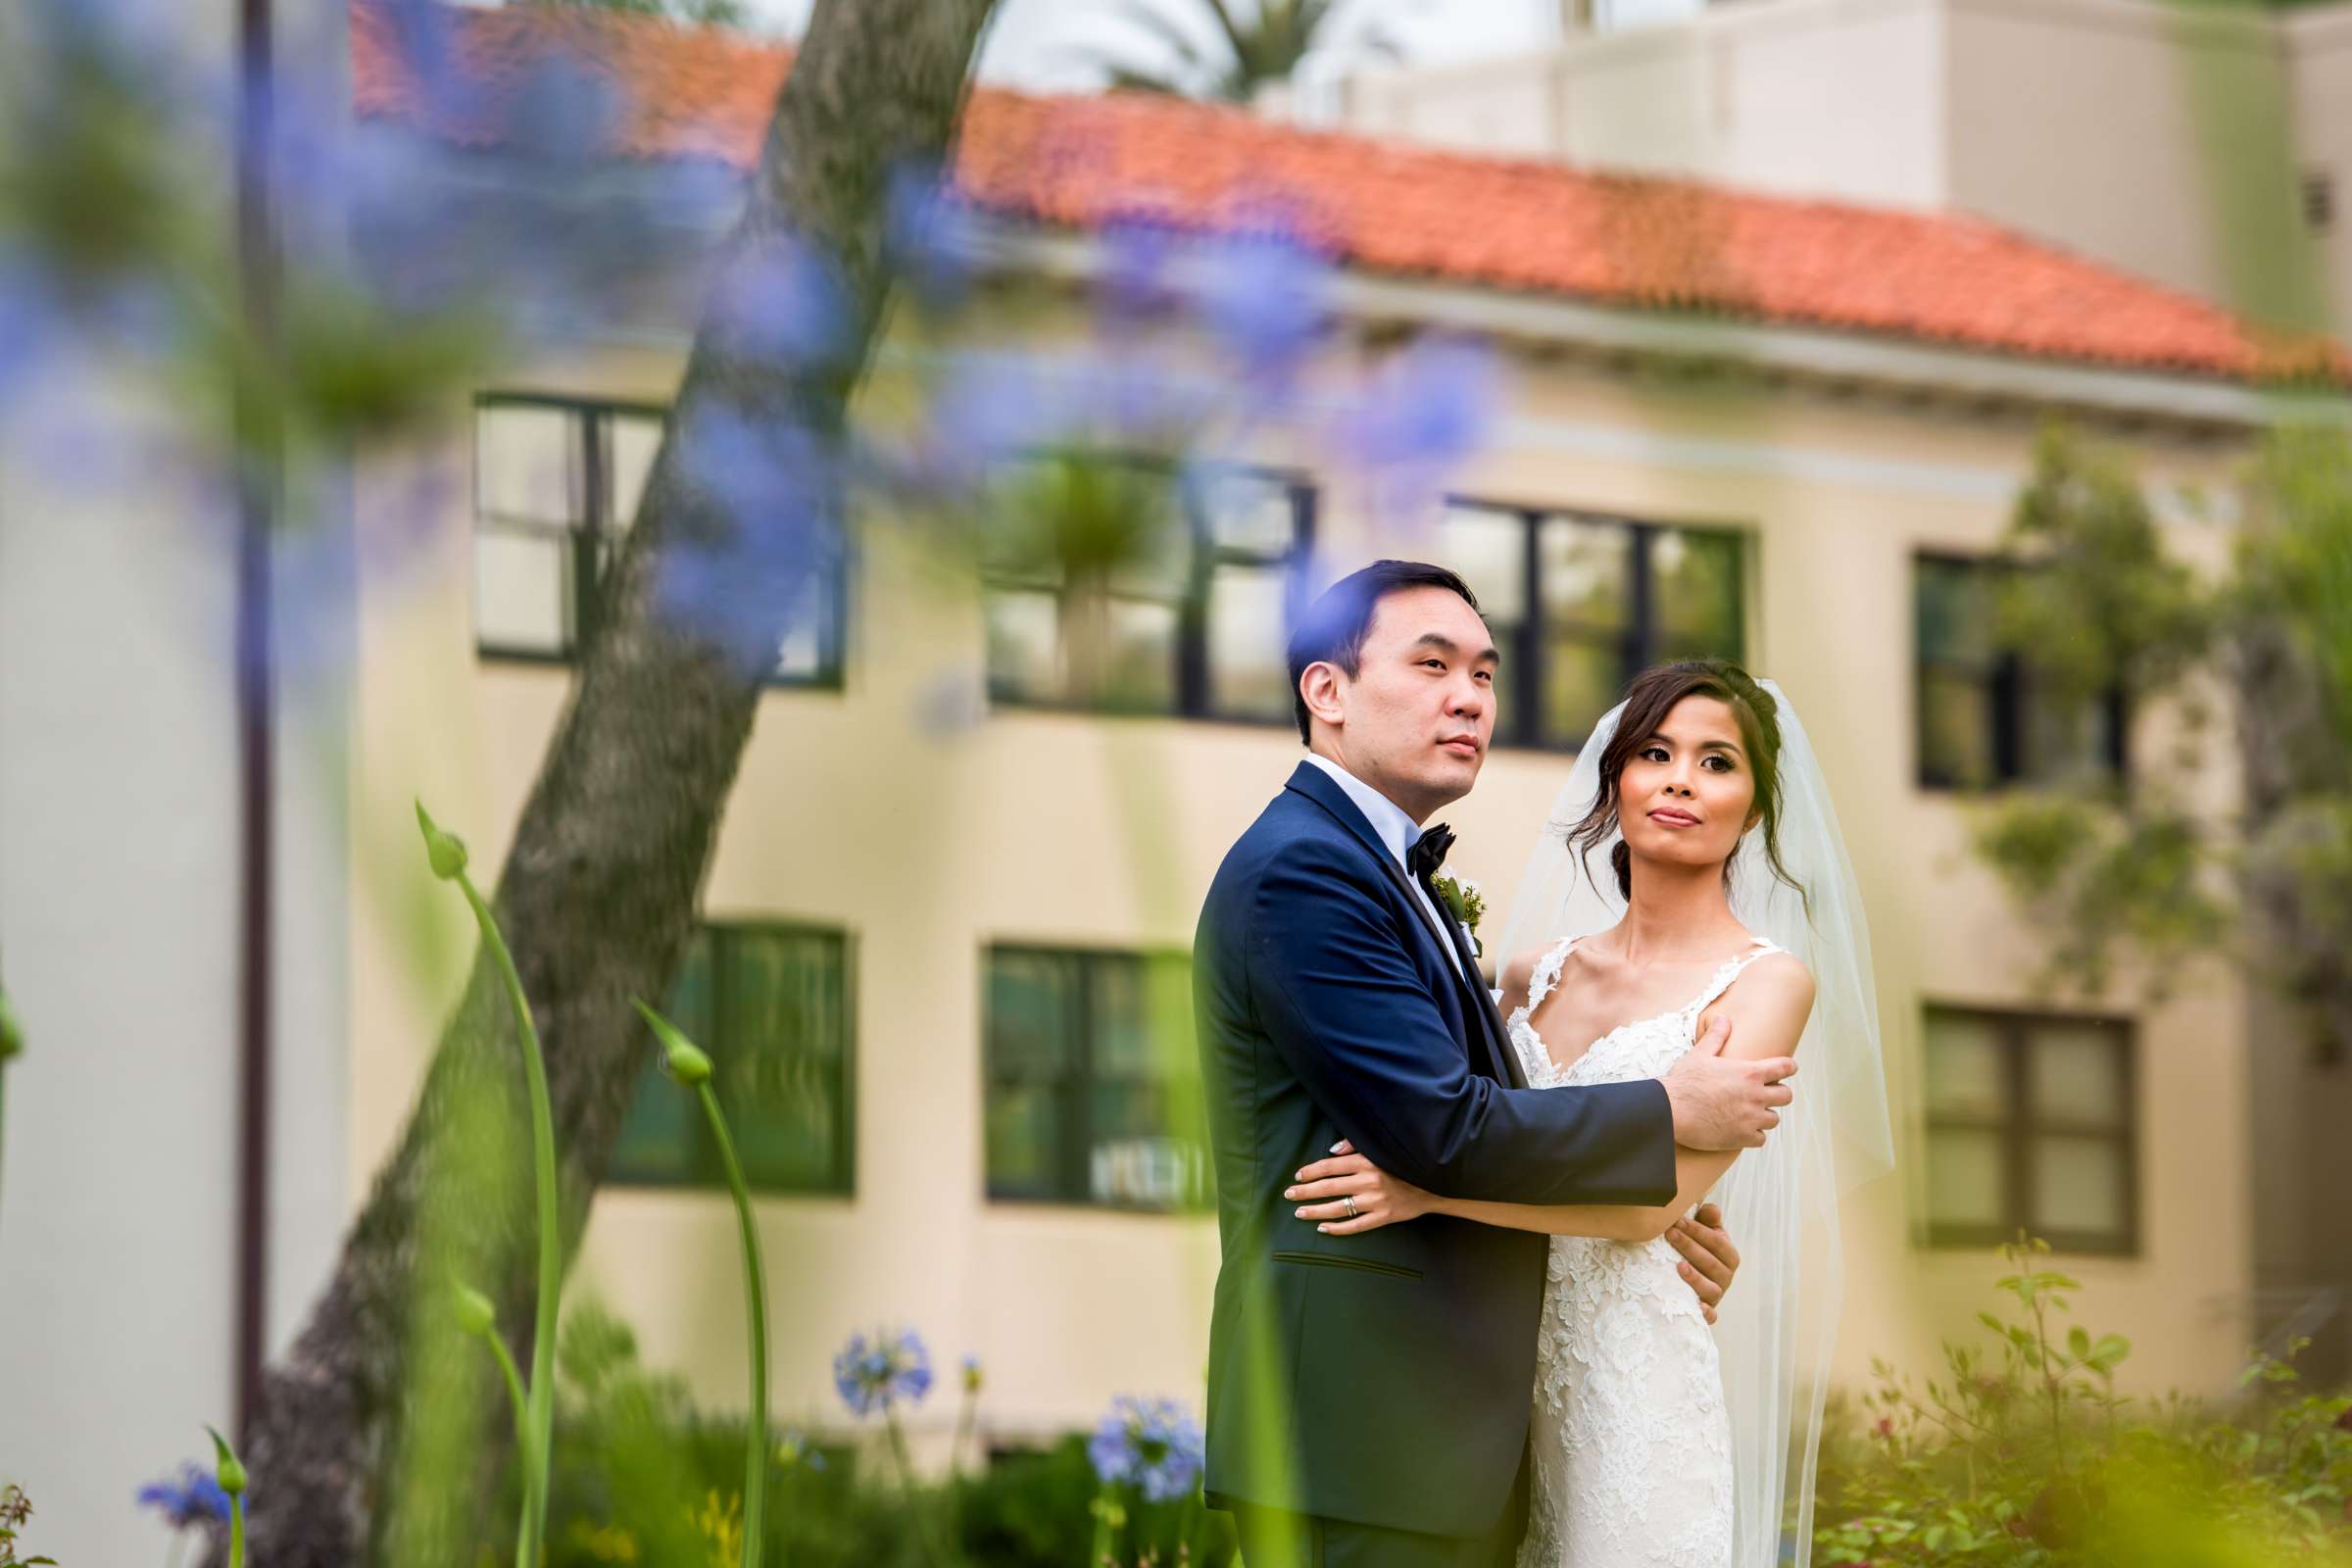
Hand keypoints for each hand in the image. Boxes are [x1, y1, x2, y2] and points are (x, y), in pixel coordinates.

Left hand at [1283, 1140, 1431, 1234]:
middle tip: (1289, 1194)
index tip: (1298, 1176)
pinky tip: (1322, 1228)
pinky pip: (1355, 1226)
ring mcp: (1375, 1201)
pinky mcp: (1383, 1217)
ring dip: (1315, 1210)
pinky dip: (1337, 1228)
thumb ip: (1355, 1146)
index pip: (1330, 1166)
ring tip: (1299, 1212)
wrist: (1430, 1184)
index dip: (1311, 1171)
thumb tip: (1331, 1151)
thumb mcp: (1380, 1150)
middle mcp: (1368, 1181)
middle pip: (1329, 1187)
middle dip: (1305, 1191)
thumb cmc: (1401, 1164)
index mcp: (1366, 1161)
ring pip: (1338, 1208)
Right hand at [1660, 1014, 1795, 1150]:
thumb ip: (1716, 1036)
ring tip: (1750, 1113)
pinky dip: (1753, 1135)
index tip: (1787, 1069)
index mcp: (1750, 1073)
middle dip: (1778, 1094)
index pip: (1785, 1067)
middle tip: (1765, 1094)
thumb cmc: (1684, 1081)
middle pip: (1786, 1096)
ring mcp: (1751, 1118)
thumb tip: (1723, 1019)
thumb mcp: (1700, 1054)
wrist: (1669, 1110)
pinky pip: (1761, 1138)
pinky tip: (1741, 1129)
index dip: (1788, 1067)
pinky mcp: (1743, 1137)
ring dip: (1764, 1115)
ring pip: (1774, 1119)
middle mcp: (1756, 1095)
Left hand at [1665, 1202, 1738, 1324]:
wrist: (1691, 1275)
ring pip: (1712, 1290)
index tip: (1677, 1221)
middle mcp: (1726, 1276)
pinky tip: (1697, 1307)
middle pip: (1712, 1264)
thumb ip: (1708, 1218)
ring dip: (1696, 1279)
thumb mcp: (1705, 1230)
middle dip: (1690, 1248)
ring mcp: (1717, 1295)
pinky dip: (1706, 1314)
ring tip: (1679, 1267)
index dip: (1698, 1231)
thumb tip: (1710, 1210)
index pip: (1717, 1242)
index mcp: (1729, 1255)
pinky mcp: (1707, 1312)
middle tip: (1670, 1234)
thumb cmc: (1697, 1247)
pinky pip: (1711, 1316)